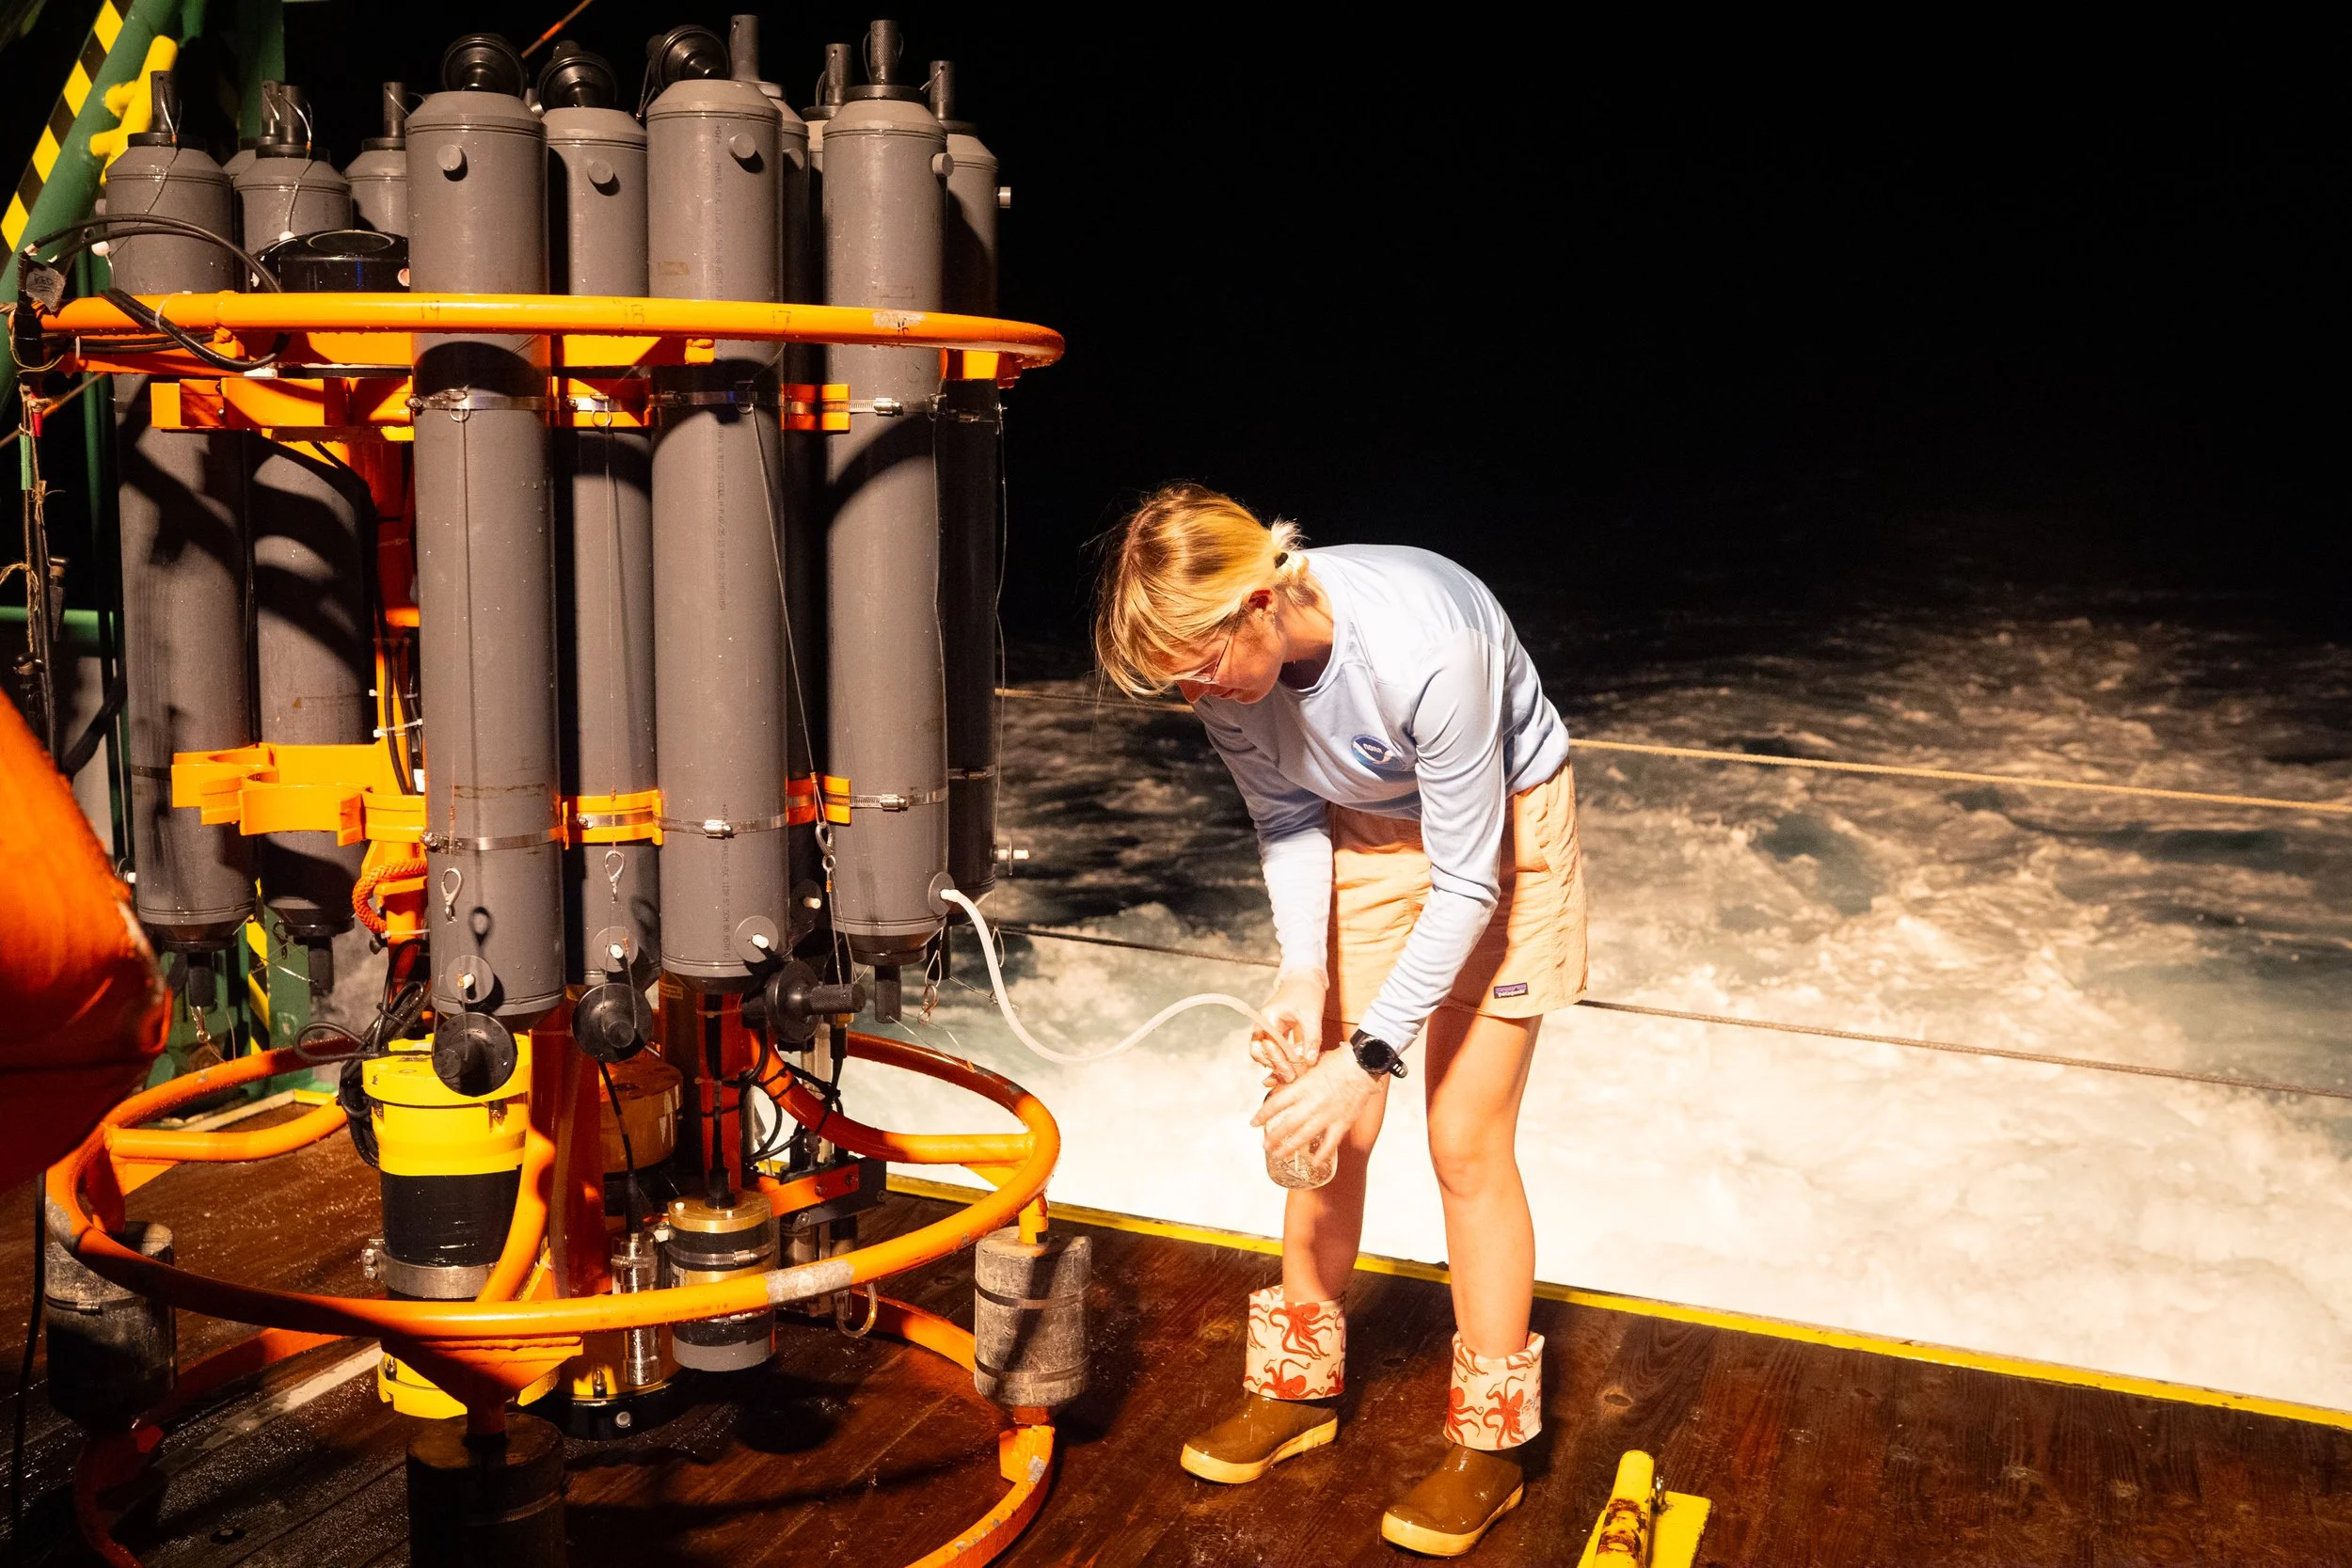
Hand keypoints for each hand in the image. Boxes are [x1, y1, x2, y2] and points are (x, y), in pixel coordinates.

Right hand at [1249, 967, 1326, 1083]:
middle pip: (1260, 1051)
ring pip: (1264, 1051)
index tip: (1292, 1075)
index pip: (1269, 1046)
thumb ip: (1311, 1039)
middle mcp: (1263, 1023)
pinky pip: (1273, 1047)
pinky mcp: (1275, 1030)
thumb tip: (1309, 1062)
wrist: (1306, 977)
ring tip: (1289, 1075)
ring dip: (1275, 1064)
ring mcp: (1267, 1026)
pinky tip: (1291, 1066)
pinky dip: (1280, 1057)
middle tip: (1289, 1078)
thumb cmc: (1307, 992)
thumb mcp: (1312, 1016)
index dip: (1280, 1063)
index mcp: (1268, 1018)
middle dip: (1273, 1066)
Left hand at [1252, 1043, 1381, 1162]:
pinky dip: (1322, 1154)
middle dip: (1273, 1138)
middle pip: (1287, 1125)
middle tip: (1265, 1146)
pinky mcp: (1342, 1122)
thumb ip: (1288, 1075)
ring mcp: (1327, 1115)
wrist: (1363, 1064)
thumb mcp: (1308, 1063)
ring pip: (1304, 1136)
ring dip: (1290, 1147)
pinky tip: (1314, 1161)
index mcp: (1302, 1087)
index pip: (1276, 1104)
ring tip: (1280, 1155)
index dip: (1262, 1115)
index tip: (1253, 1123)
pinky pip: (1330, 1142)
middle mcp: (1312, 1103)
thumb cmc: (1336, 1061)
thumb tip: (1266, 1082)